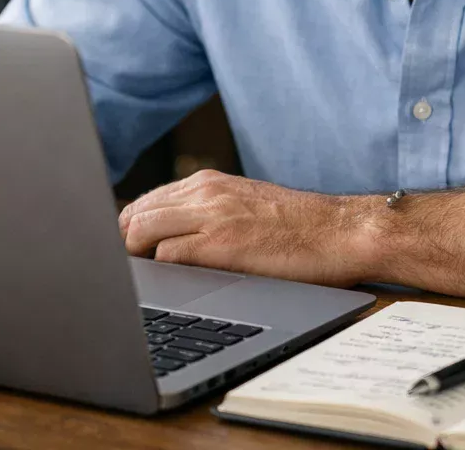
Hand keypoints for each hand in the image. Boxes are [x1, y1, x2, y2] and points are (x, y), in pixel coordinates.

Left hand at [118, 170, 377, 286]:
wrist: (339, 232)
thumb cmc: (297, 227)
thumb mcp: (244, 204)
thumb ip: (207, 210)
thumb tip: (167, 233)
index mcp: (208, 182)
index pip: (144, 201)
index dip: (129, 230)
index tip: (131, 253)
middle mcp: (205, 192)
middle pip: (133, 214)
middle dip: (125, 245)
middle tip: (135, 271)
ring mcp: (211, 216)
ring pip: (140, 231)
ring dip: (136, 257)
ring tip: (151, 277)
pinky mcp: (221, 244)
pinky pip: (167, 255)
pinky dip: (161, 270)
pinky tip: (174, 282)